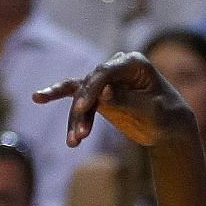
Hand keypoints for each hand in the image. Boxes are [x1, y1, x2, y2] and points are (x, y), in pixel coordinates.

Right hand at [34, 50, 191, 150]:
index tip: (84, 108)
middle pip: (90, 84)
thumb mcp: (152, 112)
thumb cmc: (166, 116)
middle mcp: (116, 67)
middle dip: (83, 109)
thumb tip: (105, 91)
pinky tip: (37, 97)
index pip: (107, 72)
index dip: (93, 89)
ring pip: (81, 95)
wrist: (168, 126)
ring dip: (76, 119)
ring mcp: (105, 80)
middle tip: (80, 132)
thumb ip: (128, 101)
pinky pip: (75, 94)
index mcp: (134, 63)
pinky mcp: (96, 94)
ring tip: (74, 142)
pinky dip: (59, 98)